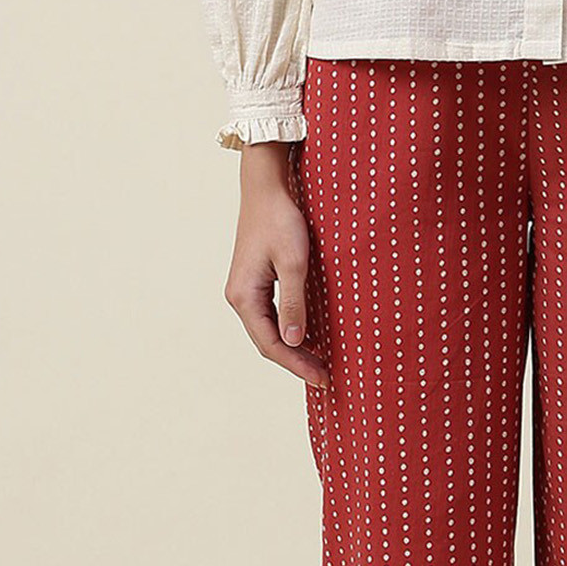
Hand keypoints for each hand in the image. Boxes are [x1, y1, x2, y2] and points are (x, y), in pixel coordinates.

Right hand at [224, 142, 327, 387]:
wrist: (267, 187)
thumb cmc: (281, 220)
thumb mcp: (294, 262)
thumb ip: (294, 303)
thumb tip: (295, 341)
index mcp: (244, 296)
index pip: (271, 344)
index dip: (297, 365)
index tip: (323, 379)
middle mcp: (240, 297)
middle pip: (268, 343)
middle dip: (296, 362)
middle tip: (326, 378)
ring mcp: (246, 291)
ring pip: (269, 332)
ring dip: (294, 350)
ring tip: (319, 365)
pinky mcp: (256, 283)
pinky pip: (272, 318)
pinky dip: (291, 332)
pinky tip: (310, 339)